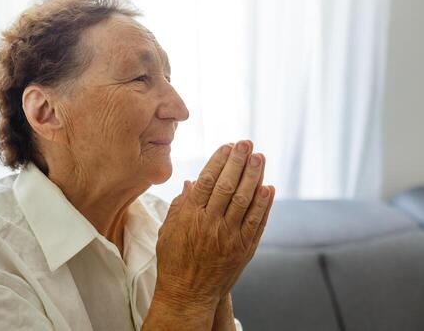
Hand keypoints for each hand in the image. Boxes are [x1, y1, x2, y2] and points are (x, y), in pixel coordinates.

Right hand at [154, 140, 274, 310]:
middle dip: (238, 161)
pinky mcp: (243, 249)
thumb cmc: (174, 261)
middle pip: (227, 186)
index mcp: (189, 216)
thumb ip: (179, 205)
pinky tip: (268, 187)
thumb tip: (192, 181)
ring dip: (253, 176)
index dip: (219, 161)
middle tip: (246, 143)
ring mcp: (229, 236)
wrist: (188, 294)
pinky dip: (264, 204)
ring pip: (244, 200)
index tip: (227, 145)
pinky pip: (256, 222)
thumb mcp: (168, 230)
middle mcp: (210, 223)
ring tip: (259, 157)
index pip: (207, 181)